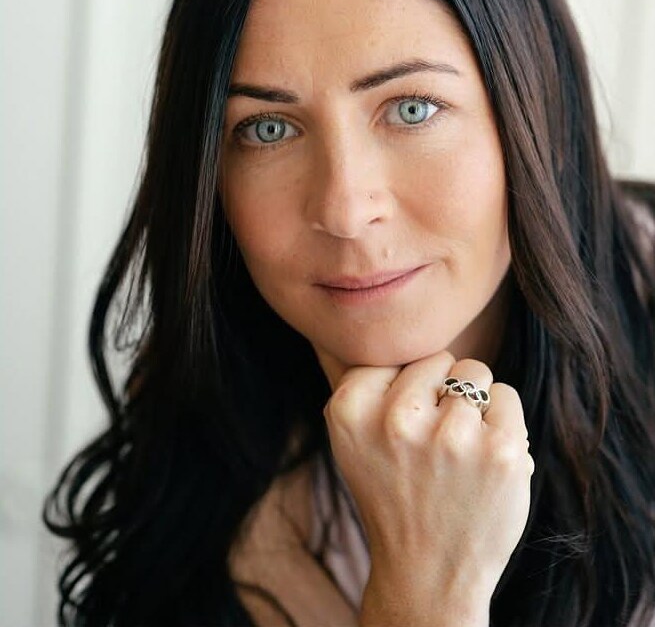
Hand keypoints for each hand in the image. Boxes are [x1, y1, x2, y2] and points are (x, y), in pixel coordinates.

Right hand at [323, 350, 533, 614]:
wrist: (428, 575)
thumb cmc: (394, 494)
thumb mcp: (353, 440)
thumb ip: (368, 384)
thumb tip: (400, 325)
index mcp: (350, 410)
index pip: (394, 354)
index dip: (403, 389)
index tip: (399, 430)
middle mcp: (397, 420)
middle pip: (438, 357)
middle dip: (441, 392)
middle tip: (431, 446)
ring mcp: (452, 436)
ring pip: (475, 373)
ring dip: (473, 406)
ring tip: (458, 454)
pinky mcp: (502, 451)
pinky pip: (506, 396)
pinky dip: (502, 423)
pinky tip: (486, 460)